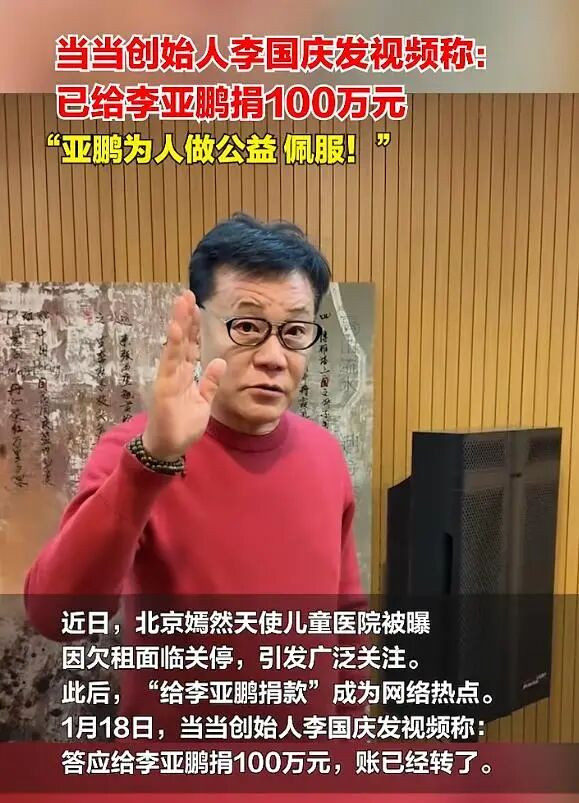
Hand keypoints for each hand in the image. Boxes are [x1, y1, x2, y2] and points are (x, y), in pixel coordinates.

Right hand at [142, 290, 225, 460]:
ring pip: (175, 346)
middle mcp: (174, 372)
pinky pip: (170, 363)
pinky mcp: (165, 387)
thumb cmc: (182, 426)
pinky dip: (173, 345)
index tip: (197, 307)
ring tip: (181, 302)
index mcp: (184, 375)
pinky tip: (176, 328)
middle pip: (182, 340)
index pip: (191, 346)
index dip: (195, 327)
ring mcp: (168, 378)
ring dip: (179, 323)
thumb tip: (220, 362)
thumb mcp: (203, 402)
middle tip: (187, 294)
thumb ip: (210, 382)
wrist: (169, 448)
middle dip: (185, 317)